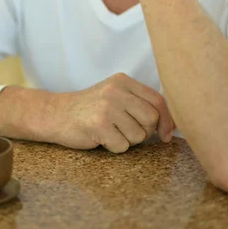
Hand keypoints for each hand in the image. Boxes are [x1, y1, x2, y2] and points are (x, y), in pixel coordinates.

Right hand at [50, 73, 174, 152]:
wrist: (56, 114)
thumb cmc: (89, 108)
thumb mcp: (113, 94)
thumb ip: (138, 102)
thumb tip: (171, 124)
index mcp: (123, 81)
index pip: (158, 99)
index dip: (167, 119)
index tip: (166, 134)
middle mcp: (116, 91)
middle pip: (151, 118)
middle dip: (146, 132)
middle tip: (129, 132)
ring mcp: (107, 107)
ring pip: (139, 135)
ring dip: (128, 140)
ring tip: (111, 132)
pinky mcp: (99, 125)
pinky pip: (123, 146)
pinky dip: (114, 147)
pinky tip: (102, 138)